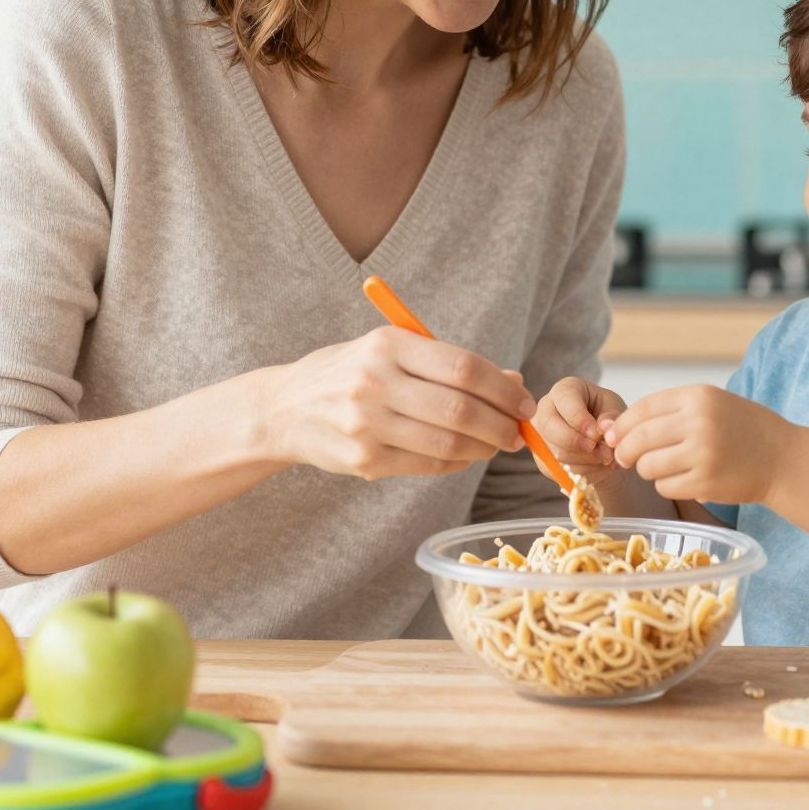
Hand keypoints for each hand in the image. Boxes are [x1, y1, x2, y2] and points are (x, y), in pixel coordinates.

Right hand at [252, 326, 535, 480]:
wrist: (283, 410)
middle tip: (519, 429)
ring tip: (499, 443)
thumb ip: (448, 364)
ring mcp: (367, 425)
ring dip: (485, 447)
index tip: (525, 401)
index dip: (503, 388)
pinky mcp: (364, 461)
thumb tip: (513, 382)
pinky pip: (428, 464)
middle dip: (502, 423)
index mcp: (387, 345)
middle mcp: (375, 383)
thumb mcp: (391, 350)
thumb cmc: (349, 373)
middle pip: (460, 410)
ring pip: (448, 443)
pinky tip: (467, 454)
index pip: (464, 367)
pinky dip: (457, 461)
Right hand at [533, 377, 627, 475]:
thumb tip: (604, 427)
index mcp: (565, 390)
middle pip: (549, 426)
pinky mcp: (543, 459)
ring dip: (586, 460)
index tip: (596, 434)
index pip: (564, 399)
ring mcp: (541, 435)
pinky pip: (560, 470)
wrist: (603, 442)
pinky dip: (584, 472)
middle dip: (577, 442)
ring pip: (556, 452)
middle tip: (602, 450)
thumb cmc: (607, 417)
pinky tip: (597, 465)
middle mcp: (546, 409)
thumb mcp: (615, 409)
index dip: (579, 419)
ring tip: (607, 457)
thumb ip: (612, 416)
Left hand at [604, 385, 792, 506]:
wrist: (783, 458)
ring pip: (648, 466)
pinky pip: (665, 487)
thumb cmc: (742, 429)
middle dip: (625, 451)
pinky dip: (667, 486)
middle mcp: (699, 421)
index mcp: (698, 396)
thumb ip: (668, 411)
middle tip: (626, 458)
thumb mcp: (711, 403)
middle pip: (639, 439)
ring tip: (665, 468)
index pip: (642, 408)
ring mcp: (703, 453)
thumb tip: (615, 430)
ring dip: (648, 470)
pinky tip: (684, 480)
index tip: (615, 437)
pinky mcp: (706, 483)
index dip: (623, 426)